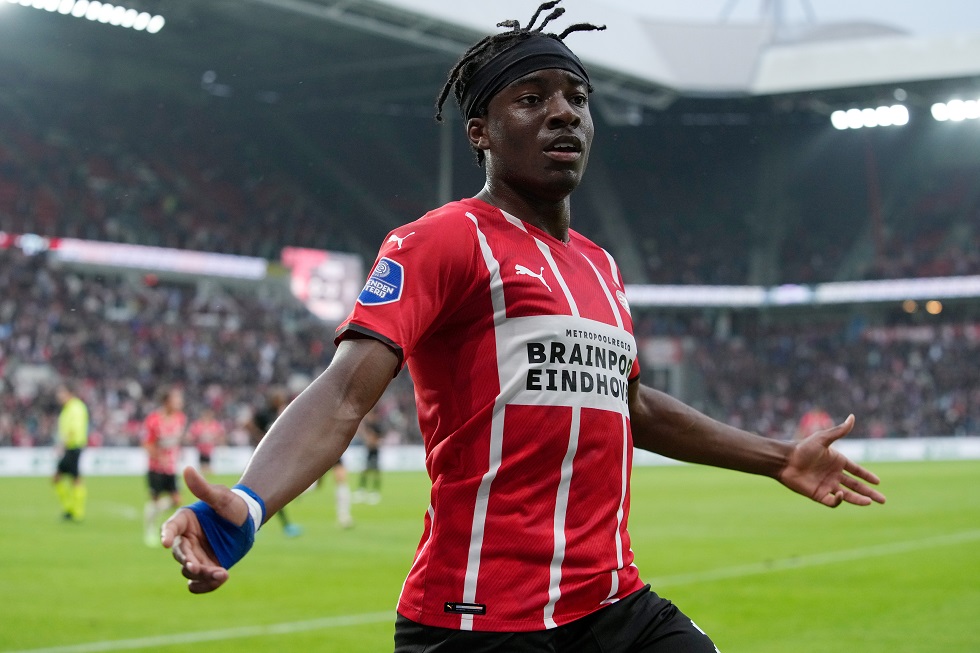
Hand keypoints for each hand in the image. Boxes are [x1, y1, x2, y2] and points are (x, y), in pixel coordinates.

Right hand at [161, 466, 247, 592]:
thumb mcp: (221, 496)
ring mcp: (195, 555)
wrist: (247, 520)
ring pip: (189, 570)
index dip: (166, 535)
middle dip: (186, 561)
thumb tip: (187, 469)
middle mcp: (185, 540)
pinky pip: (199, 582)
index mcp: (185, 521)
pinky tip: (220, 579)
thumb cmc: (232, 504)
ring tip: (220, 573)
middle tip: (196, 566)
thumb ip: (203, 488)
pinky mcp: (206, 567)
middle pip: (179, 554)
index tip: (165, 542)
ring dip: (201, 574)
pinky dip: (206, 585)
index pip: (170, 528)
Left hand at [777, 415, 885, 507]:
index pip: (856, 471)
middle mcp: (834, 474)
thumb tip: (852, 417)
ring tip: (871, 502)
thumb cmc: (802, 448)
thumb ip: (839, 431)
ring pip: (847, 495)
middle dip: (869, 493)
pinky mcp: (818, 494)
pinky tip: (841, 494)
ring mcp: (826, 485)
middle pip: (856, 486)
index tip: (878, 482)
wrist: (785, 460)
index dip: (867, 476)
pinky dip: (838, 500)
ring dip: (859, 500)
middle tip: (883, 500)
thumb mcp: (823, 439)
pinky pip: (832, 501)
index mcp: (837, 461)